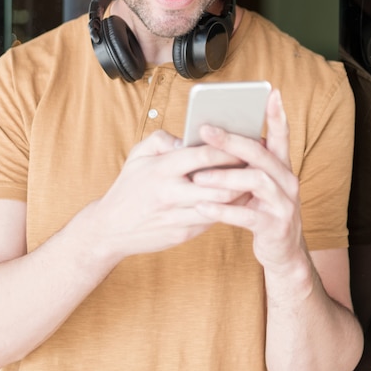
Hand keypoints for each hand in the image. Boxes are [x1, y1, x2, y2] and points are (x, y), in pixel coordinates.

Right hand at [91, 129, 249, 260]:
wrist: (110, 228)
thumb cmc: (127, 186)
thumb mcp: (138, 154)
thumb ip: (164, 139)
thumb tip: (191, 137)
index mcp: (161, 168)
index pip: (204, 155)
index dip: (229, 148)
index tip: (245, 141)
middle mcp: (171, 192)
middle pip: (220, 182)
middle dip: (243, 171)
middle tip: (260, 161)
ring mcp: (178, 215)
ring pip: (221, 204)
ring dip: (242, 192)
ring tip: (255, 179)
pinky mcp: (184, 233)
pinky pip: (214, 219)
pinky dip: (230, 208)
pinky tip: (240, 198)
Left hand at [191, 89, 302, 272]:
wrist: (282, 252)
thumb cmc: (260, 210)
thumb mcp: (255, 185)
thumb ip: (241, 164)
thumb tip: (209, 140)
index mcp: (281, 167)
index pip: (281, 135)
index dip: (277, 114)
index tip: (271, 93)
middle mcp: (287, 180)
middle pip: (260, 153)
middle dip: (231, 141)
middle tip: (205, 130)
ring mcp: (284, 204)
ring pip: (255, 181)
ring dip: (224, 177)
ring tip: (197, 177)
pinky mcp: (274, 226)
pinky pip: (247, 215)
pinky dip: (223, 210)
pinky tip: (202, 207)